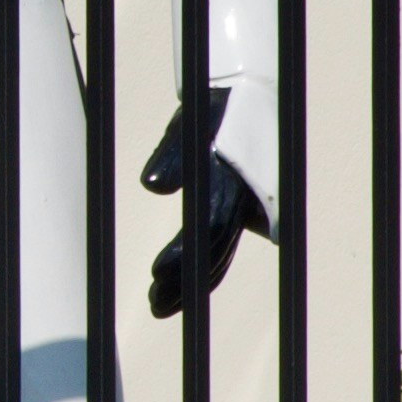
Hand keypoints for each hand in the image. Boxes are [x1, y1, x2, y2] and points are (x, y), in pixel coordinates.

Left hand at [142, 89, 271, 316]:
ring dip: (192, 283)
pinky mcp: (246, 212)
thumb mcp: (188, 125)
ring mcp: (249, 207)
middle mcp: (245, 198)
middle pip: (214, 250)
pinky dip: (205, 270)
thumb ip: (170, 155)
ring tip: (159, 304)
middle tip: (153, 303)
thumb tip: (151, 184)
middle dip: (184, 281)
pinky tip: (183, 289)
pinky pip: (226, 248)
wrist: (248, 96)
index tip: (155, 272)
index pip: (206, 226)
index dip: (182, 253)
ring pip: (221, 255)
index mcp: (230, 178)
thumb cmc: (211, 110)